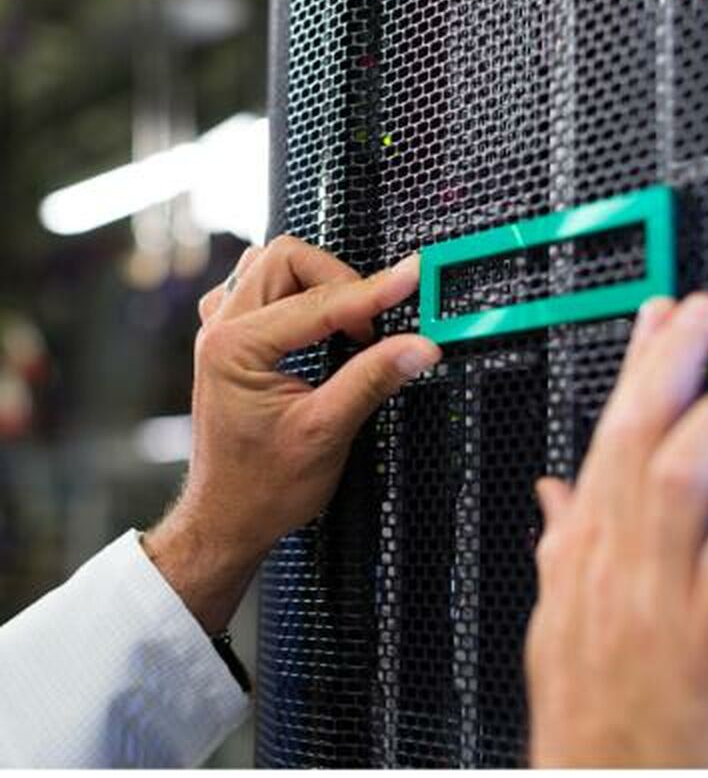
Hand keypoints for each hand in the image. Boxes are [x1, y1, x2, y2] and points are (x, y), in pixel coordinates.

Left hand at [143, 236, 440, 633]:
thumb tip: (418, 345)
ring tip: (349, 324)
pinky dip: (298, 295)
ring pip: (273, 266)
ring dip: (317, 283)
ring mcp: (221, 332)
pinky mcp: (232, 340)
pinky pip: (262, 288)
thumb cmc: (262, 487)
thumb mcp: (327, 432)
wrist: (228, 519)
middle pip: (287, 259)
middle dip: (340, 280)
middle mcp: (220, 330)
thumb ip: (372, 379)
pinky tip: (319, 325)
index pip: (318, 302)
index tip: (412, 279)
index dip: (373, 291)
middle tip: (372, 323)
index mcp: (235, 348)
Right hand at [525, 292, 707, 767]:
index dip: (636, 370)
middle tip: (702, 315)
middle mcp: (618, 566)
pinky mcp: (707, 645)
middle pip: (636, 445)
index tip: (661, 316)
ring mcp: (658, 603)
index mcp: (587, 555)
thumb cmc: (594, 712)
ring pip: (674, 490)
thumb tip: (554, 490)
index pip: (608, 439)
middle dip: (668, 368)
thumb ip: (562, 547)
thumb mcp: (558, 622)